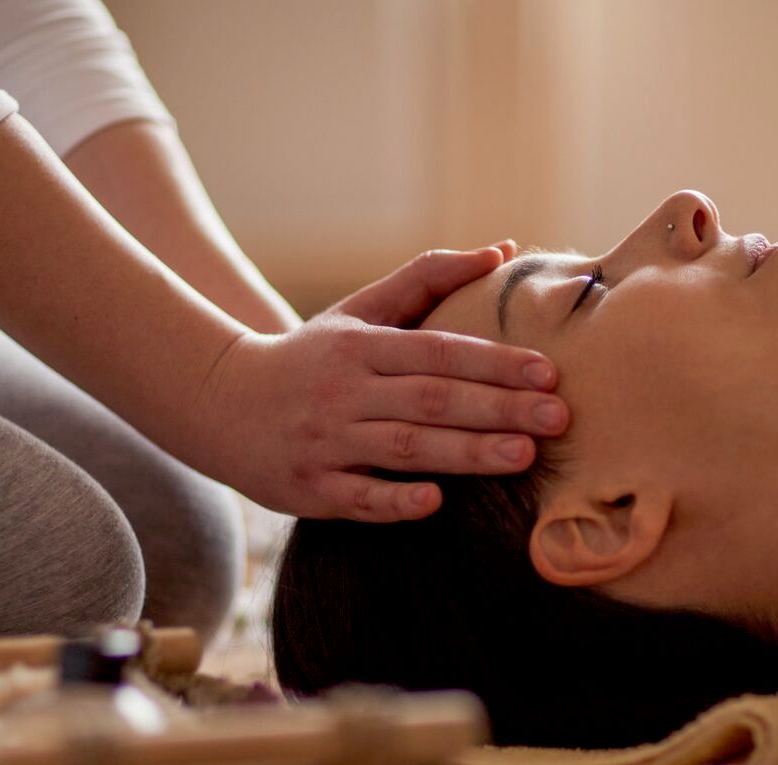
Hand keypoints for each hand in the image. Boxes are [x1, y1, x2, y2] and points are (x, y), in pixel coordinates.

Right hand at [187, 245, 570, 520]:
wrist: (218, 402)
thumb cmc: (310, 358)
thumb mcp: (360, 311)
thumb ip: (428, 279)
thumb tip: (503, 249)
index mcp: (361, 347)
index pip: (440, 352)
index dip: (495, 362)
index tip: (549, 373)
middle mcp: (344, 393)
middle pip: (432, 400)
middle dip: (499, 408)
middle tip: (559, 417)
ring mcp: (326, 442)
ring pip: (404, 447)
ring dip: (466, 453)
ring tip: (524, 455)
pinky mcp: (310, 489)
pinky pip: (357, 498)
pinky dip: (395, 500)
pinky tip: (436, 502)